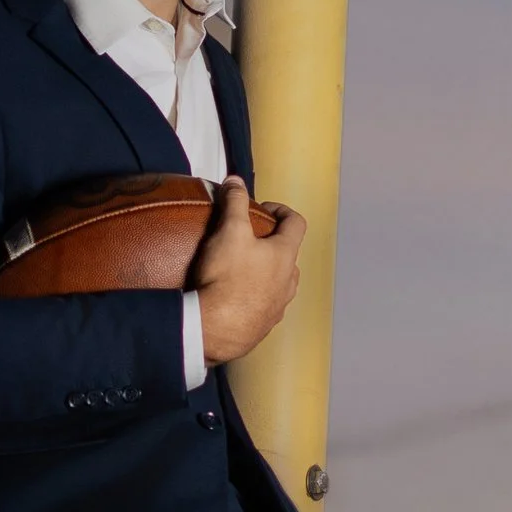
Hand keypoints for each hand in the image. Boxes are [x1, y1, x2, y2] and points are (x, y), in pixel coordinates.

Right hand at [194, 176, 304, 364]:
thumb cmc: (226, 278)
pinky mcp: (263, 326)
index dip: (282, 210)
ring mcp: (278, 306)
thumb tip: (235, 181)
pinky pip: (264, 305)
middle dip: (272, 243)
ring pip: (280, 283)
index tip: (263, 209)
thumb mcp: (229, 231)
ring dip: (266, 272)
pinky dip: (254, 296)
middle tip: (250, 239)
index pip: (297, 223)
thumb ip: (234, 202)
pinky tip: (233, 297)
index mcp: (285, 255)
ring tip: (242, 269)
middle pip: (288, 255)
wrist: (215, 329)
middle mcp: (288, 281)